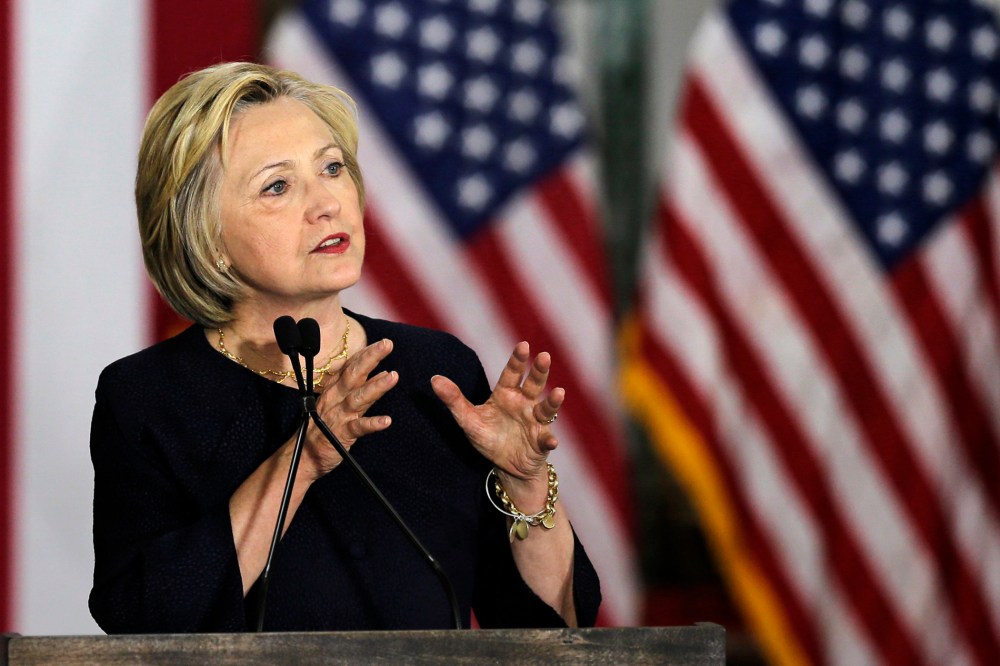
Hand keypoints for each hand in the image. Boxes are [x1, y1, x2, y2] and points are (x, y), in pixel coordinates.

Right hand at [299, 338, 397, 480]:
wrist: (301, 456)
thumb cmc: (322, 426)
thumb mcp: (337, 402)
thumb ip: (358, 386)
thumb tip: (383, 372)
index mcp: (334, 389)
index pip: (350, 366)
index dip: (366, 353)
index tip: (382, 342)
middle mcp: (335, 398)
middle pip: (354, 374)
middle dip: (370, 358)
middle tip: (387, 344)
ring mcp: (338, 416)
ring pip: (358, 397)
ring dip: (376, 386)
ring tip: (393, 376)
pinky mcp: (341, 435)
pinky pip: (358, 428)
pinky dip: (372, 423)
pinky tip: (386, 420)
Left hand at [431, 342, 563, 491]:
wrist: (505, 466)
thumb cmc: (488, 437)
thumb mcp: (467, 419)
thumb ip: (453, 399)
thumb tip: (434, 379)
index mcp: (507, 394)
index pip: (512, 374)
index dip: (518, 360)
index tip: (523, 345)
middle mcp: (524, 404)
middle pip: (534, 385)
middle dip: (539, 371)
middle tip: (544, 356)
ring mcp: (535, 422)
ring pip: (546, 408)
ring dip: (552, 401)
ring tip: (558, 393)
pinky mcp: (541, 442)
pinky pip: (546, 439)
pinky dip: (549, 440)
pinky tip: (551, 441)